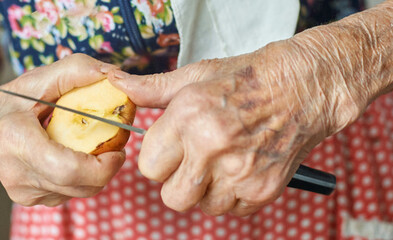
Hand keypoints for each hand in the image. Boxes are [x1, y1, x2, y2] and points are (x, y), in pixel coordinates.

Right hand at [0, 54, 125, 205]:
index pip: (69, 170)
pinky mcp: (29, 200)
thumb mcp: (37, 79)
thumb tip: (111, 74)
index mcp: (15, 141)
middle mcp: (16, 173)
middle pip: (80, 185)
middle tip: (113, 143)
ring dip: (95, 173)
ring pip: (79, 192)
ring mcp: (22, 192)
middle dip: (106, 167)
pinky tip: (72, 157)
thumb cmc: (9, 103)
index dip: (102, 166)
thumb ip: (74, 71)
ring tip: (91, 147)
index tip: (117, 148)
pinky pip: (69, 194)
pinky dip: (80, 178)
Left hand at [109, 37, 373, 215]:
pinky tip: (241, 168)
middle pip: (171, 197)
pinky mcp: (262, 190)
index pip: (148, 166)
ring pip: (202, 206)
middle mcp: (212, 147)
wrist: (304, 86)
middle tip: (193, 161)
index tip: (172, 148)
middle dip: (177, 182)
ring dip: (206, 191)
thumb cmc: (245, 79)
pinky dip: (233, 196)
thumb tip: (117, 85)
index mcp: (188, 118)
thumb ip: (151, 89)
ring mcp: (239, 172)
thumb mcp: (195, 76)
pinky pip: (232, 211)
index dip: (158, 158)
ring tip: (221, 161)